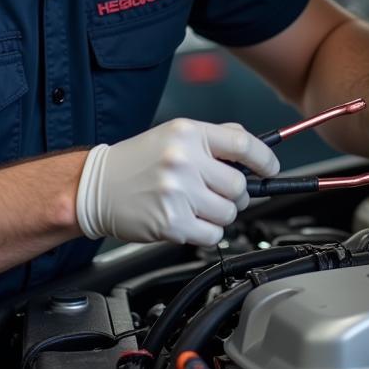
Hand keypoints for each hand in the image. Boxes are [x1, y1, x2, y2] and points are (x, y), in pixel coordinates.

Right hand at [76, 119, 279, 245]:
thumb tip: (253, 151)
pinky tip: (189, 219)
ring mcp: (177, 193)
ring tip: (198, 205)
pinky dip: (207, 231)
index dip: (264, 159)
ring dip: (220, 213)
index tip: (270, 168)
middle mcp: (183, 161)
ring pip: (228, 212)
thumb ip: (215, 139)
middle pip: (239, 185)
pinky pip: (212, 234)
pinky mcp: (171, 223)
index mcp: (188, 134)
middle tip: (219, 192)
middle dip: (236, 193)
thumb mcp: (174, 135)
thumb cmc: (137, 162)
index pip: (242, 143)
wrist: (97, 187)